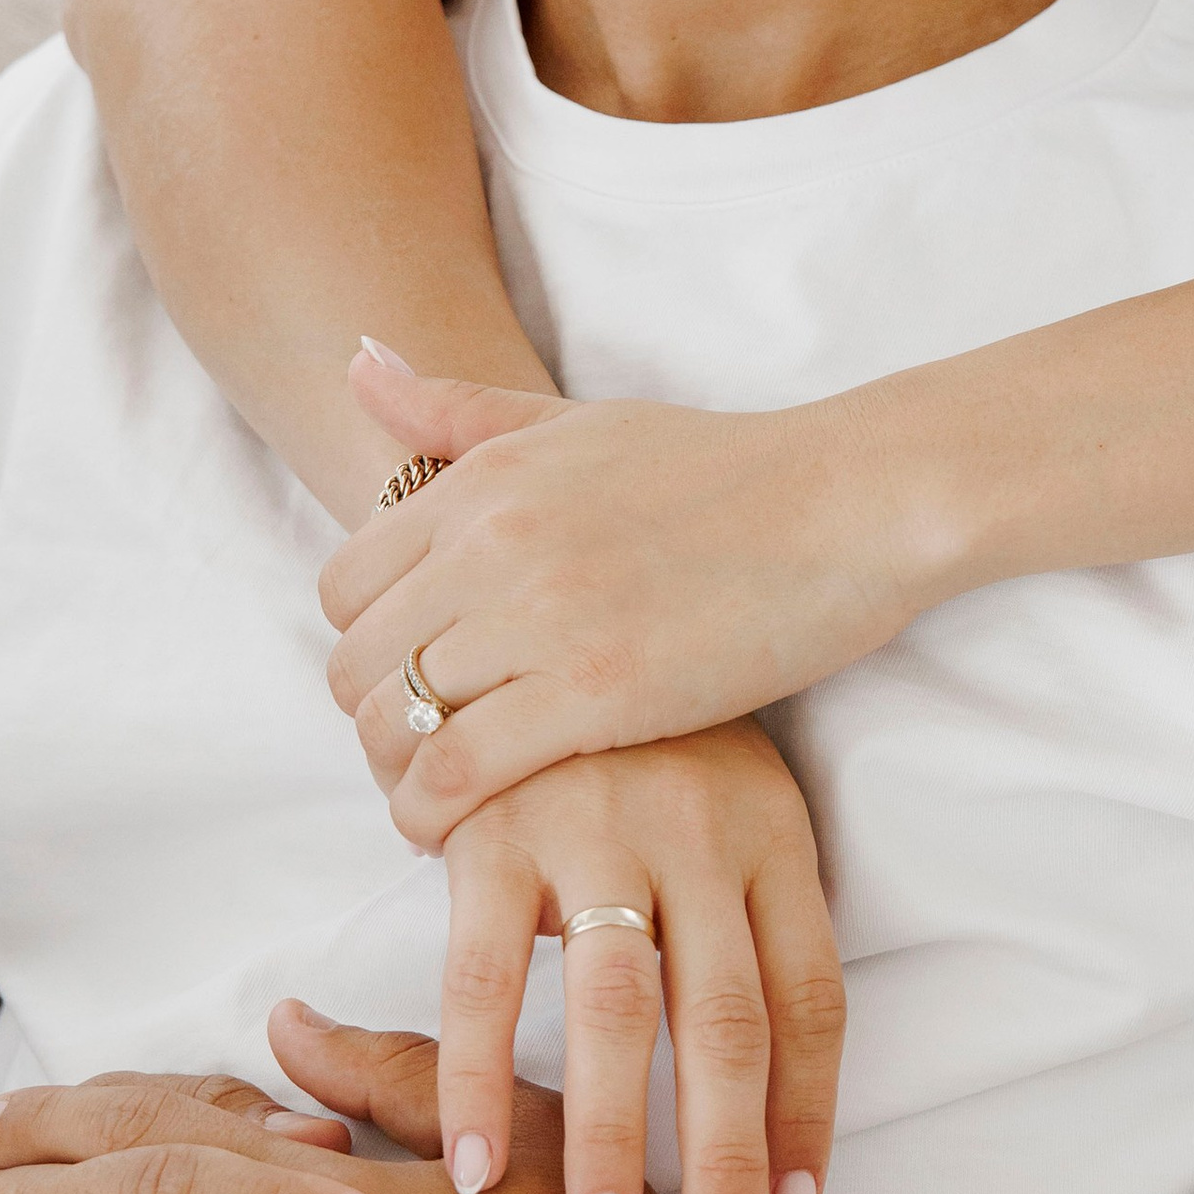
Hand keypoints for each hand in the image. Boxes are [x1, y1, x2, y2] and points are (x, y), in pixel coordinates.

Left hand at [322, 348, 939, 847]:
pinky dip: (432, 815)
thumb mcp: (581, 421)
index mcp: (483, 478)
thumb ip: (461, 407)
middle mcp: (492, 540)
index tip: (409, 682)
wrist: (849, 503)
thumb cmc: (726, 468)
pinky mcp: (594, 692)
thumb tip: (357, 362)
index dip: (366, 645)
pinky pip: (456, 772)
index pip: (344, 585)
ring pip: (391, 724)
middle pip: (354, 663)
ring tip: (438, 801)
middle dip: (373, 721)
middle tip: (423, 754)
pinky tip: (460, 831)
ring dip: (397, 778)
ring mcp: (541, 616)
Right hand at [432, 729, 843, 1193]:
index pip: (812, 999)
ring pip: (619, 1012)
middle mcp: (699, 833)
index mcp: (774, 834)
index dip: (807, 1118)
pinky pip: (486, 979)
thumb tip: (778, 1101)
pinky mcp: (494, 830)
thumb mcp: (731, 802)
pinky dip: (483, 1081)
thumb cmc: (649, 737)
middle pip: (729, 1023)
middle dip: (727, 1160)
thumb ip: (749, 919)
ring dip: (611, 1140)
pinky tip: (478, 1167)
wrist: (540, 597)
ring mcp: (596, 829)